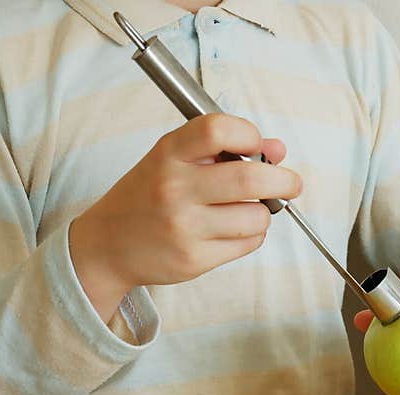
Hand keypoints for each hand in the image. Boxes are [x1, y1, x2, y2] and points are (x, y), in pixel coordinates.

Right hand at [69, 113, 302, 320]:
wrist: (107, 245)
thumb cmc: (148, 196)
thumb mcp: (174, 160)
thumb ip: (224, 149)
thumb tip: (277, 149)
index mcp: (168, 154)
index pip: (218, 130)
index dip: (250, 134)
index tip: (259, 146)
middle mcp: (174, 189)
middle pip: (251, 179)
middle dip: (284, 180)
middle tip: (291, 183)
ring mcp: (184, 227)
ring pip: (256, 217)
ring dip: (265, 213)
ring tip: (250, 210)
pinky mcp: (195, 258)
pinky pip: (248, 244)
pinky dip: (253, 235)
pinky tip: (233, 229)